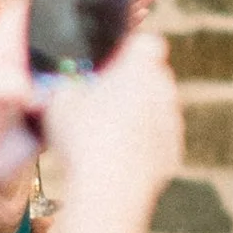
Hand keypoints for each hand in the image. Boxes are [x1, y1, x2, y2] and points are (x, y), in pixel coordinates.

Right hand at [37, 25, 182, 220]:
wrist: (109, 190)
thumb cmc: (82, 137)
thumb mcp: (58, 101)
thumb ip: (65, 85)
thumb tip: (63, 86)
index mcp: (140, 67)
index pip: (146, 43)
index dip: (130, 50)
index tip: (111, 63)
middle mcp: (164, 90)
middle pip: (153, 77)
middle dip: (132, 84)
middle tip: (101, 100)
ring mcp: (172, 123)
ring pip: (157, 110)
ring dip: (138, 116)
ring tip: (104, 134)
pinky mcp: (173, 153)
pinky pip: (157, 140)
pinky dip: (142, 145)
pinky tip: (116, 157)